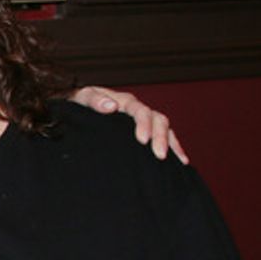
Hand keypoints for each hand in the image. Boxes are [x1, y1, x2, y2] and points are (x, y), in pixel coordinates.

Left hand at [72, 86, 189, 163]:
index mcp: (125, 102)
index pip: (140, 111)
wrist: (79, 111)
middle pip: (158, 120)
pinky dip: (174, 147)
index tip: (142, 140)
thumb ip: (94, 100)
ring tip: (177, 160)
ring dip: (172, 143)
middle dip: (161, 137)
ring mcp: (144, 121)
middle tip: (159, 155)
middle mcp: (138, 110)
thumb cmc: (80, 104)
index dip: (144, 124)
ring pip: (165, 128)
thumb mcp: (83, 98)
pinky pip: (165, 137)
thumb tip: (111, 106)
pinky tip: (181, 161)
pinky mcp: (145, 132)